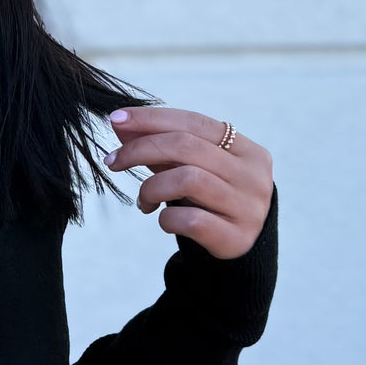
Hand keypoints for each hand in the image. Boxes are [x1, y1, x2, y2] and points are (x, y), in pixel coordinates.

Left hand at [105, 105, 272, 260]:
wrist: (240, 247)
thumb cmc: (210, 199)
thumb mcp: (189, 167)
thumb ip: (160, 144)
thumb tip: (119, 122)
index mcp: (246, 149)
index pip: (194, 122)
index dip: (151, 118)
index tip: (116, 119)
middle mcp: (253, 175)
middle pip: (186, 146)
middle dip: (140, 149)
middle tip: (113, 161)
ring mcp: (248, 207)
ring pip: (187, 179)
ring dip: (151, 187)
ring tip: (143, 201)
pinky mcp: (237, 237)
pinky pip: (190, 220)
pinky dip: (165, 218)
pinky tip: (162, 220)